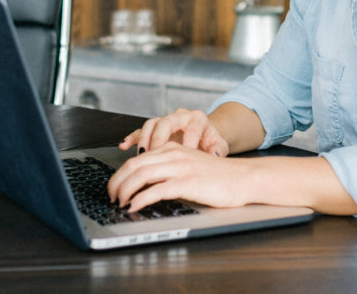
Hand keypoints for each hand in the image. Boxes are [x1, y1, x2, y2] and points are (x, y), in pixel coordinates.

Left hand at [107, 141, 249, 212]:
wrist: (245, 178)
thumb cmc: (219, 177)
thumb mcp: (189, 166)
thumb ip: (169, 170)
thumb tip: (145, 185)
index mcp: (172, 149)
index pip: (136, 159)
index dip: (119, 175)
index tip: (113, 188)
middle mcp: (174, 155)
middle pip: (133, 166)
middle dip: (116, 183)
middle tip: (111, 197)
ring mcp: (180, 168)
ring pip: (141, 176)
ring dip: (125, 191)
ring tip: (120, 203)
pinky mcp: (188, 183)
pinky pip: (157, 190)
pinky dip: (141, 199)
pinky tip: (135, 206)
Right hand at [117, 108, 229, 156]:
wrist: (205, 137)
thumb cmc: (211, 143)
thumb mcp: (220, 146)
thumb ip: (219, 150)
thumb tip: (215, 155)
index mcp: (197, 118)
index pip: (192, 127)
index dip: (188, 141)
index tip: (186, 155)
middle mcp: (180, 116)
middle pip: (166, 122)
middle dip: (160, 139)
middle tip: (156, 154)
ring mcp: (166, 121)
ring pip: (151, 123)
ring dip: (144, 139)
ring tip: (141, 155)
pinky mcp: (155, 129)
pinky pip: (140, 130)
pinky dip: (132, 137)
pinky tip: (124, 146)